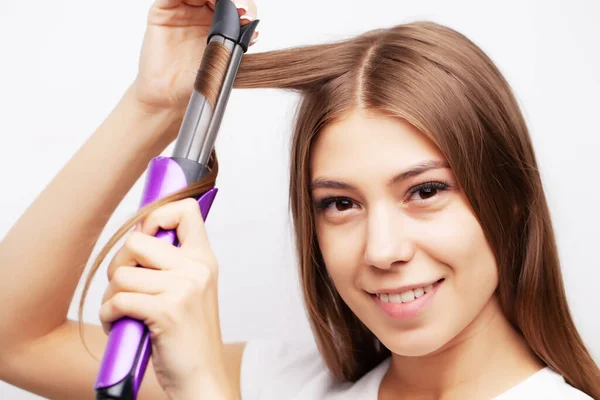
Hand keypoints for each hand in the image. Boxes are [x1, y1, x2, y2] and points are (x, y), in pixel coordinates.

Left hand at [100, 198, 229, 397]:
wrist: (202, 377)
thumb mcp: (192, 289)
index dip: (156, 215)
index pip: (185, 209)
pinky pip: (117, 300)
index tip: (147, 236)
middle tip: (127, 286)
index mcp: (204, 259)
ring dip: (111, 296)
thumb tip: (137, 232)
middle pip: (136, 240)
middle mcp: (197, 268)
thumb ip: (173, 261)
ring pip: (121, 274)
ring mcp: (183, 289)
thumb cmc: (189, 335)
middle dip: (119, 264)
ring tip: (125, 312)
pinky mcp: (165, 312)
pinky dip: (109, 315)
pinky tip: (121, 324)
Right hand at [134, 0, 258, 115]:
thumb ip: (237, 44)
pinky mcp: (164, 10)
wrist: (171, 96)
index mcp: (222, 25)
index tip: (246, 15)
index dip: (243, 7)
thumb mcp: (223, 62)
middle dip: (231, 0)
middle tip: (238, 10)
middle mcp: (204, 14)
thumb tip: (253, 32)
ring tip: (221, 4)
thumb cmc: (197, 81)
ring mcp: (184, 9)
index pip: (234, 6)